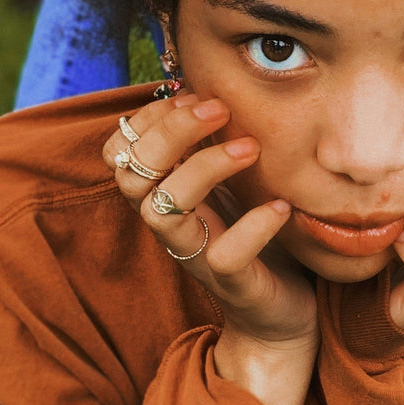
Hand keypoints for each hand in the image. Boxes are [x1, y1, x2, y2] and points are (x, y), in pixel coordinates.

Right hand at [104, 93, 317, 404]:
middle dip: (169, 132)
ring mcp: (197, 256)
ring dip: (202, 169)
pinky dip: (253, 226)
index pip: (119, 153)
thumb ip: (213, 146)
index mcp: (166, 196)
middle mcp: (172, 226)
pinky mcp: (232, 284)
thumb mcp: (233, 184)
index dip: (145, 120)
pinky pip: (223, 256)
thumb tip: (208, 87)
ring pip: (161, 211)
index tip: (191, 96)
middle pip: (133, 175)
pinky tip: (282, 207)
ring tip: (250, 148)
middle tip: (219, 108)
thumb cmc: (257, 240)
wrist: (284, 317)